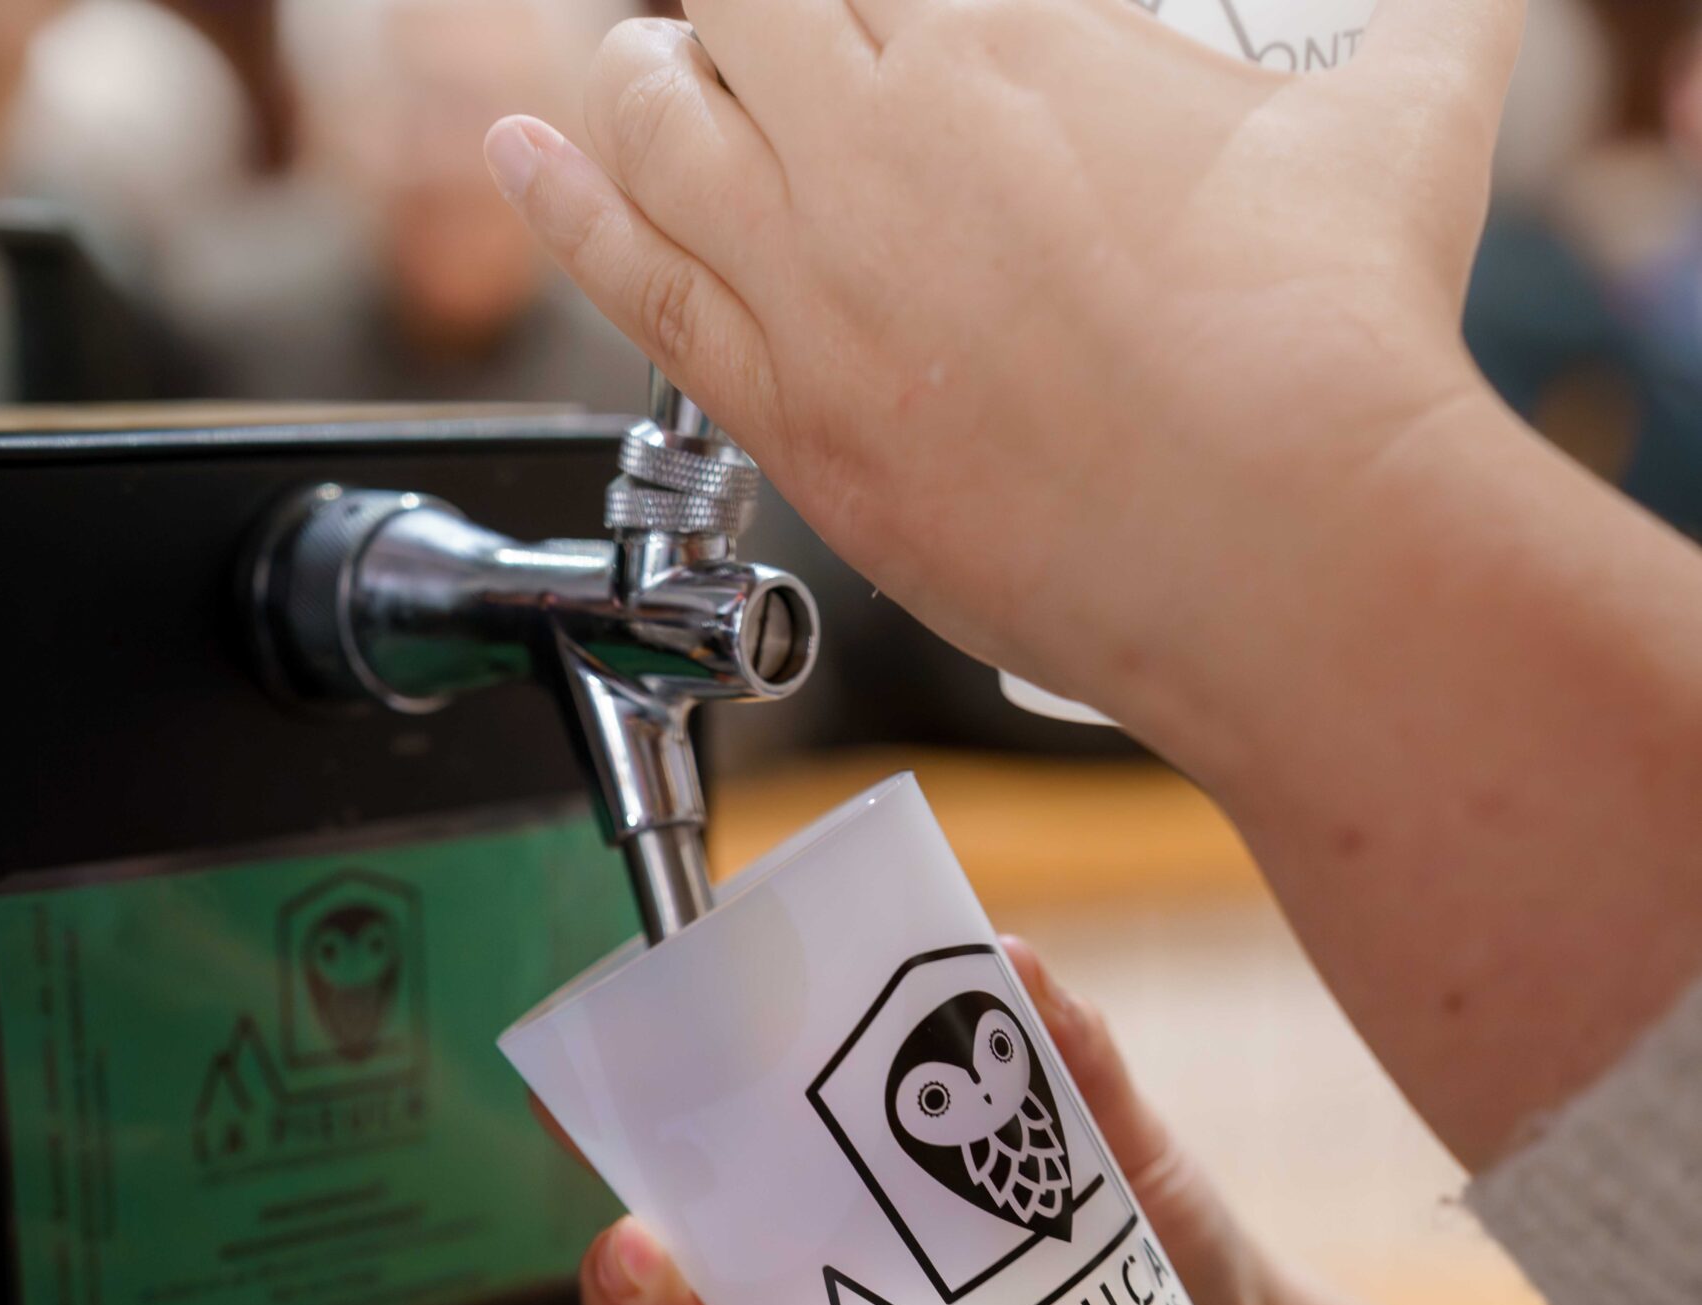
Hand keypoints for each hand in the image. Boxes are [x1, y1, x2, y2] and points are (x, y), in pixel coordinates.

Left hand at [484, 0, 1522, 747]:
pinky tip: (525, 151)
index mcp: (1004, 28)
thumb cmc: (1337, 345)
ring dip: (641, 78)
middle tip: (748, 25)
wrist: (1281, 540)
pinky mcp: (793, 414)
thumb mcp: (1409, 123)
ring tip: (641, 67)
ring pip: (658, 122)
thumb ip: (1441, 30)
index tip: (845, 0)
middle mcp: (882, 127)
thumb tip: (1491, 2)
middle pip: (737, 7)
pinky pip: (633, 281)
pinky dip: (565, 202)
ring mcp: (819, 273)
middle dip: (734, 6)